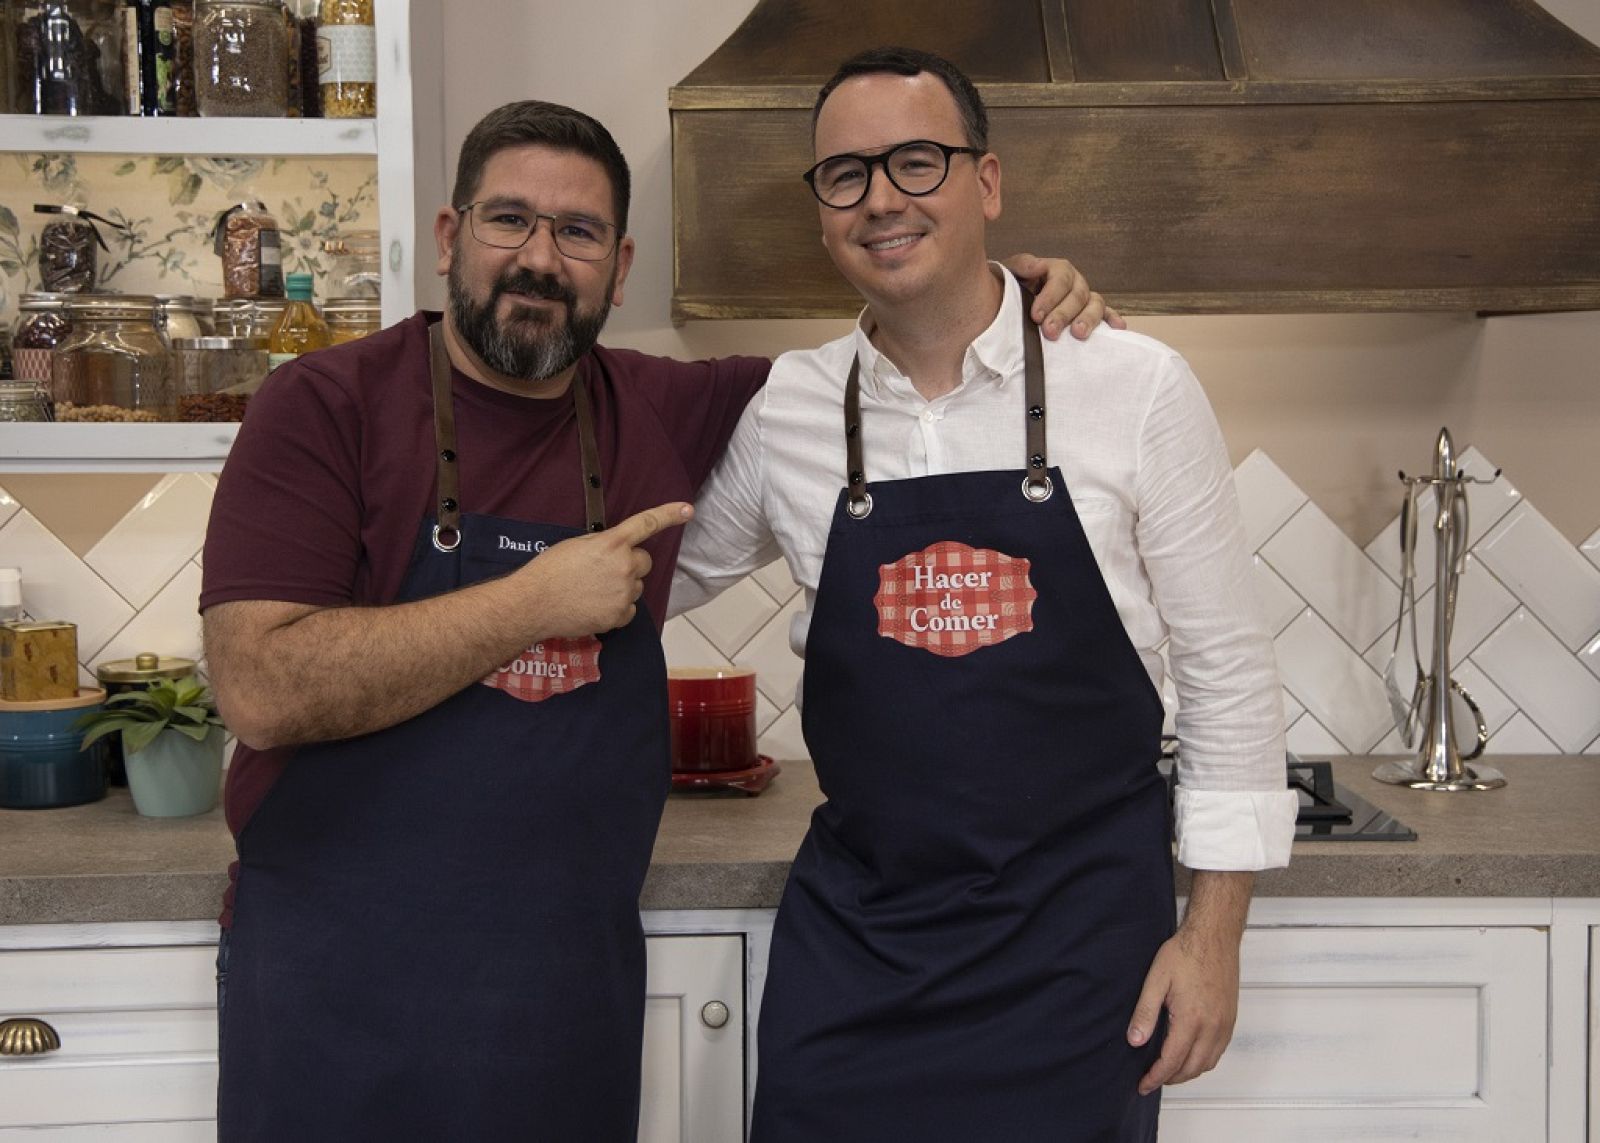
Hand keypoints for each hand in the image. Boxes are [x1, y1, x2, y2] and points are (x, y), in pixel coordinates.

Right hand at [518, 503, 692, 636]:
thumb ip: (603, 544)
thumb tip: (617, 549)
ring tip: (592, 591)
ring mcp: (624, 593)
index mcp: (612, 543)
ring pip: (636, 586)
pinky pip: (629, 609)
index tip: (687, 510)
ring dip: (622, 587)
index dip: (669, 515)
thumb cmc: (549, 571)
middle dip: (630, 564)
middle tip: (605, 571)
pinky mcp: (620, 616)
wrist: (534, 604)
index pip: (646, 524)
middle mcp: (624, 566)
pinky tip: (594, 605)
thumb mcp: (576, 545)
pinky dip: (617, 608)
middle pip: (644, 561)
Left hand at [1001, 253, 1125, 341]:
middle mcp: (1075, 282)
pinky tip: (1117, 327)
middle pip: (1077, 295)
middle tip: (1050, 331)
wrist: (1014, 303)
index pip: (1060, 279)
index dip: (1050, 297)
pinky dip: (1112, 319)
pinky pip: (1106, 314)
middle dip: (1063, 314)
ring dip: (1088, 319)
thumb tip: (1037, 265)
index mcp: (1057, 270)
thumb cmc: (1014, 288)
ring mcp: (1085, 298)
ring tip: (1078, 334)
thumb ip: (1022, 265)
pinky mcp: (1092, 314)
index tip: (1036, 316)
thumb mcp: (1012, 272)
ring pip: (1095, 304)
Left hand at [1126, 925, 1241, 1094]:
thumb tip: (1135, 1041)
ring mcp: (1224, 1024)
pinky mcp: (1230, 1019)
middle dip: (1170, 1078)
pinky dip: (1203, 1060)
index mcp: (1191, 1019)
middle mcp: (1212, 1026)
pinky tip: (1189, 1055)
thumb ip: (1145, 1012)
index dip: (1156, 1077)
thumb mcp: (1156, 979)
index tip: (1143, 1085)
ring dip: (1187, 1072)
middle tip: (1152, 1079)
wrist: (1214, 936)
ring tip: (1168, 1070)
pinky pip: (1218, 1051)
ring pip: (1207, 1063)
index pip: (1172, 1061)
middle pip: (1191, 1068)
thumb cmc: (1185, 953)